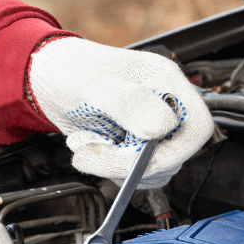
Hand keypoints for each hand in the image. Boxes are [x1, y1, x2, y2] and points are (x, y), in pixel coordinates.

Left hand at [27, 37, 212, 188]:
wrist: (46, 79)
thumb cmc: (69, 71)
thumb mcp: (97, 85)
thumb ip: (130, 104)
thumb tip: (161, 128)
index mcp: (166, 84)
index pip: (197, 128)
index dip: (171, 151)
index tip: (135, 156)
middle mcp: (164, 106)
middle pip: (176, 154)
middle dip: (133, 163)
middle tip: (94, 152)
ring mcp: (149, 126)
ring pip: (155, 169)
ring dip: (117, 168)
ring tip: (86, 145)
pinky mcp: (133, 144)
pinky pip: (135, 172)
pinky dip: (110, 169)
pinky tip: (90, 149)